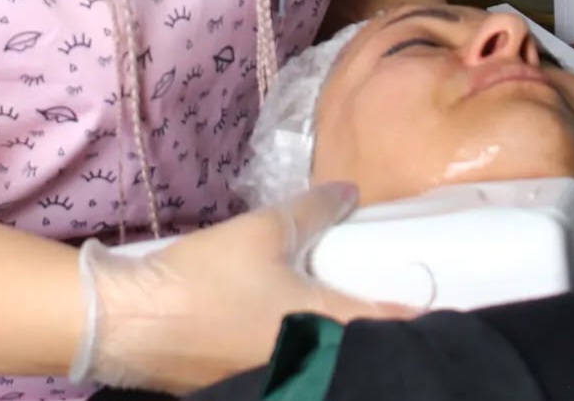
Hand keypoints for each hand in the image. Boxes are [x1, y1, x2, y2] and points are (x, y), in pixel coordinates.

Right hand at [70, 182, 418, 394]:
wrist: (129, 322)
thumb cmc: (203, 277)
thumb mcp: (260, 232)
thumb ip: (311, 210)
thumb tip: (350, 192)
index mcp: (321, 326)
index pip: (389, 323)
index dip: (419, 311)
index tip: (445, 296)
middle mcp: (308, 362)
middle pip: (361, 347)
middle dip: (380, 326)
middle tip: (390, 295)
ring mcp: (275, 379)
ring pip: (326, 358)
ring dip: (340, 337)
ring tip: (346, 306)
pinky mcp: (245, 384)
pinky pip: (293, 364)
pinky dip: (305, 345)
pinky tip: (293, 322)